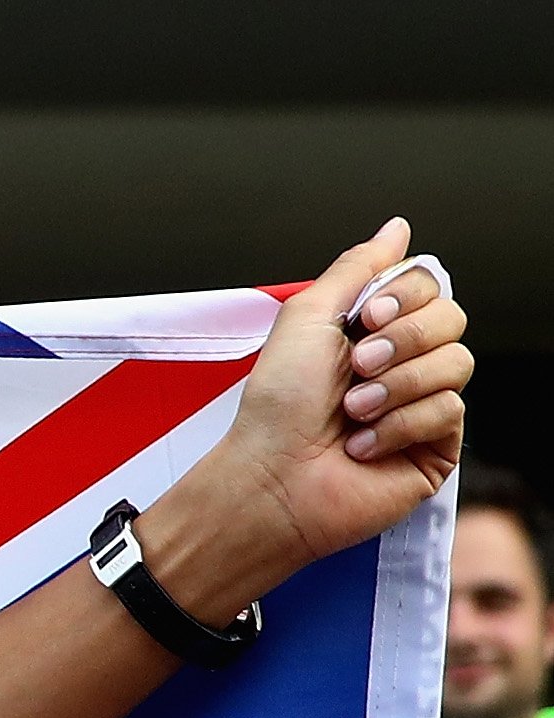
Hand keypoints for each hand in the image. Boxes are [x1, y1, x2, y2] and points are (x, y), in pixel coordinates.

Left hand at [144, 223, 466, 616]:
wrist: (271, 477)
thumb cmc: (277, 406)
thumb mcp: (308, 317)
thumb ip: (357, 268)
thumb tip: (397, 228)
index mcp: (374, 330)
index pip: (429, 287)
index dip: (404, 298)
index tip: (364, 320)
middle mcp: (403, 363)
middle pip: (452, 319)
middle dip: (402, 341)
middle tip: (356, 368)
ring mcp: (422, 405)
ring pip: (458, 364)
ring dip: (397, 386)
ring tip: (352, 412)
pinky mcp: (435, 446)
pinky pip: (449, 411)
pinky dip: (401, 424)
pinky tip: (364, 445)